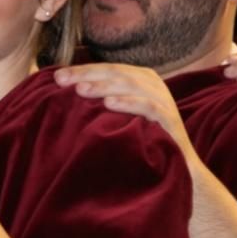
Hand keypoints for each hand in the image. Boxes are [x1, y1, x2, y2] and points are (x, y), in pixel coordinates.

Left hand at [54, 64, 192, 154]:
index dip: (82, 69)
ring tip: (80, 90)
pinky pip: (149, 107)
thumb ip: (104, 100)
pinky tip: (109, 104)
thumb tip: (69, 92)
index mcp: (141, 79)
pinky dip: (128, 103)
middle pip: (116, 72)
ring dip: (104, 86)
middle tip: (61, 80)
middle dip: (86, 74)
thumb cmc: (144, 140)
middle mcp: (153, 85)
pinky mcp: (170, 120)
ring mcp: (164, 100)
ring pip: (131, 85)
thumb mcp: (123, 115)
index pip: (108, 68)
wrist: (180, 169)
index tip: (56, 77)